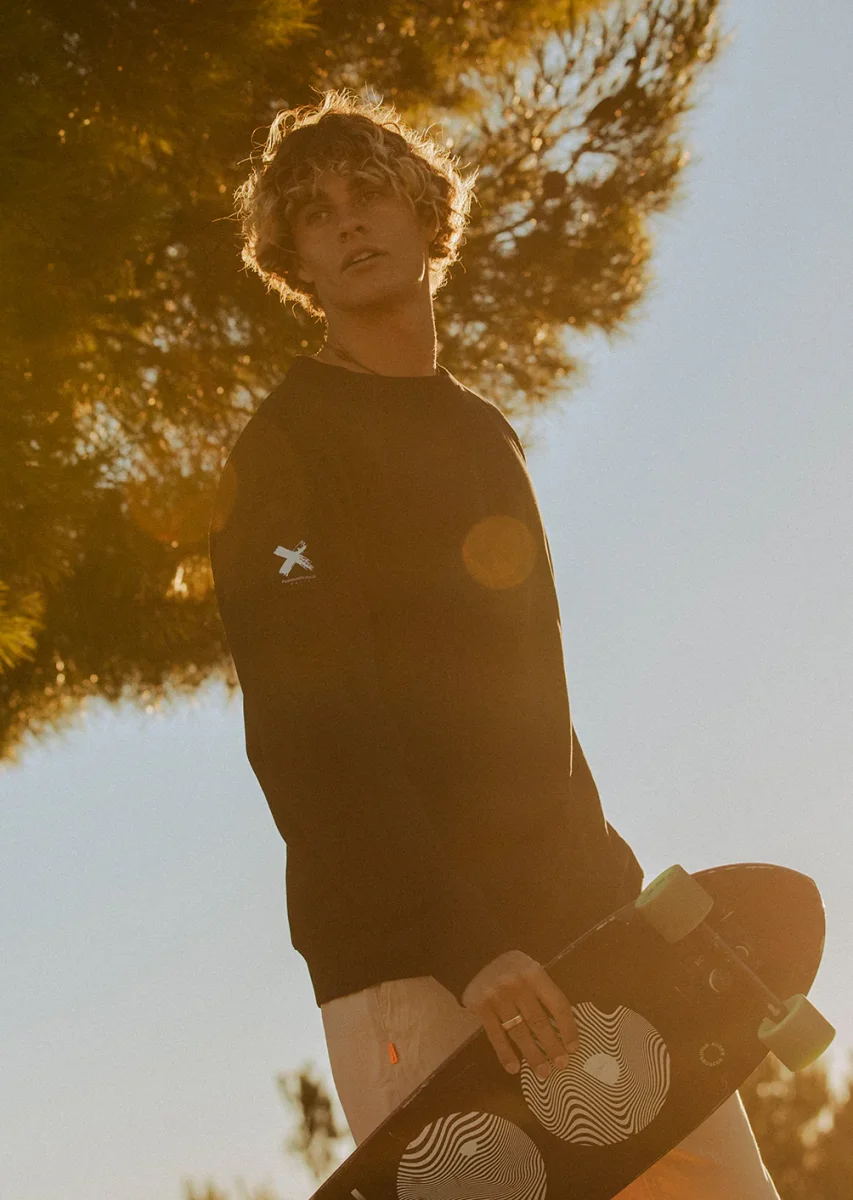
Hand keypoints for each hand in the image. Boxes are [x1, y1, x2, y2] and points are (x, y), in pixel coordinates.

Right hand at [460, 949, 579, 1079]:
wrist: (473, 958)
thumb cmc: (510, 970)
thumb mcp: (529, 973)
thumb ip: (544, 994)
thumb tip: (563, 1030)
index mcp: (534, 973)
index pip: (557, 1005)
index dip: (568, 1028)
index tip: (573, 1048)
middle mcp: (516, 983)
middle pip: (539, 1021)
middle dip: (552, 1046)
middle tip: (561, 1065)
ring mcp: (497, 995)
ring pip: (519, 1031)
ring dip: (532, 1055)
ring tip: (542, 1072)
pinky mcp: (481, 1006)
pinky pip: (496, 1035)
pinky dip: (505, 1053)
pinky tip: (514, 1068)